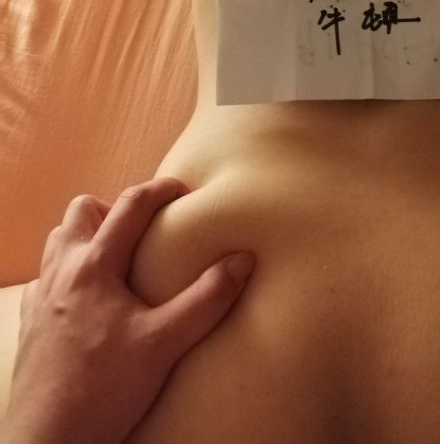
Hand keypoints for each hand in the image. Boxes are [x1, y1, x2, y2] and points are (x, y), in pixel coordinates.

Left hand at [3, 177, 255, 443]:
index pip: (130, 206)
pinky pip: (46, 277)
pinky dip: (68, 271)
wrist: (48, 443)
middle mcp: (62, 272)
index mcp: (94, 266)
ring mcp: (42, 297)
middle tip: (144, 229)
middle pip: (81, 211)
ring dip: (87, 236)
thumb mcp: (165, 344)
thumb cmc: (102, 391)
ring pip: (58, 240)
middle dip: (114, 209)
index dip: (160, 190)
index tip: (182, 189)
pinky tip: (88, 298)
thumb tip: (242, 260)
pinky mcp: (30, 324)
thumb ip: (207, 298)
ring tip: (118, 258)